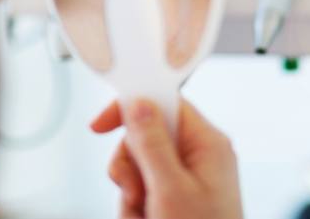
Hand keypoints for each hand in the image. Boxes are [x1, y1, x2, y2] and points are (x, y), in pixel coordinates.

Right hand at [91, 98, 242, 218]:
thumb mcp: (171, 191)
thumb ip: (152, 144)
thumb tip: (138, 104)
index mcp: (207, 143)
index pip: (164, 102)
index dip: (132, 106)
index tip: (102, 124)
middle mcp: (198, 155)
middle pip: (145, 135)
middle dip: (131, 165)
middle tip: (136, 191)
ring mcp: (187, 178)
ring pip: (138, 164)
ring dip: (131, 192)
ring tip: (145, 216)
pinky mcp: (175, 197)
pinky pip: (141, 188)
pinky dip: (136, 207)